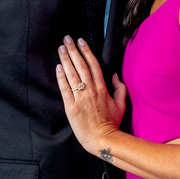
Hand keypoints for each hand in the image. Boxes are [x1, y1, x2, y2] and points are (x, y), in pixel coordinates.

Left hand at [56, 36, 126, 154]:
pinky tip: (58, 67)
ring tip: (61, 48)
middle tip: (67, 39)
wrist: (102, 139)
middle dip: (73, 50)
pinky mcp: (71, 107)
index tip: (81, 40)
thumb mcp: (121, 104)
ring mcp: (80, 98)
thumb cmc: (112, 123)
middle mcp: (91, 90)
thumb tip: (114, 75)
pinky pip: (65, 89)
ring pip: (72, 74)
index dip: (86, 51)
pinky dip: (61, 77)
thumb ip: (119, 88)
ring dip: (66, 59)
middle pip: (81, 65)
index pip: (93, 64)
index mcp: (103, 88)